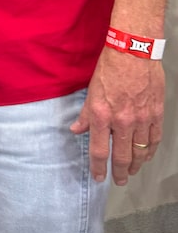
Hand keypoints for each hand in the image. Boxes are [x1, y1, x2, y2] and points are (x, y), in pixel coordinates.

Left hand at [71, 46, 163, 184]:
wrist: (134, 51)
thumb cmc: (110, 67)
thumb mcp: (91, 90)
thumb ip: (85, 115)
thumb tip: (76, 130)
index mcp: (102, 115)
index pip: (99, 150)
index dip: (98, 168)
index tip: (99, 177)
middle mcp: (122, 121)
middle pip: (122, 156)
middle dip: (119, 173)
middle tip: (118, 181)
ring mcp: (142, 119)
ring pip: (140, 152)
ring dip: (135, 165)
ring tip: (131, 171)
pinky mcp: (156, 113)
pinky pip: (154, 139)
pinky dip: (150, 151)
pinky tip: (146, 156)